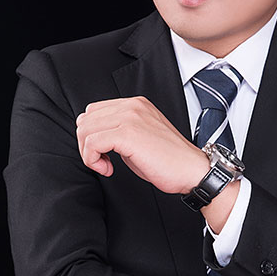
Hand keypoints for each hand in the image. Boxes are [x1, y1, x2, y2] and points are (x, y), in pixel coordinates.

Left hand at [76, 97, 207, 193]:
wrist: (191, 171)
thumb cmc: (169, 160)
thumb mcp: (141, 137)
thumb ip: (120, 131)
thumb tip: (95, 138)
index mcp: (136, 104)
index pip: (94, 111)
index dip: (92, 134)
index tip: (104, 153)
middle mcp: (132, 106)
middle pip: (86, 120)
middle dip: (87, 145)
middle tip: (102, 161)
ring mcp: (130, 118)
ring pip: (85, 131)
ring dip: (89, 153)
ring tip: (106, 165)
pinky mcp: (128, 134)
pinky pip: (92, 143)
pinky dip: (93, 160)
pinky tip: (108, 169)